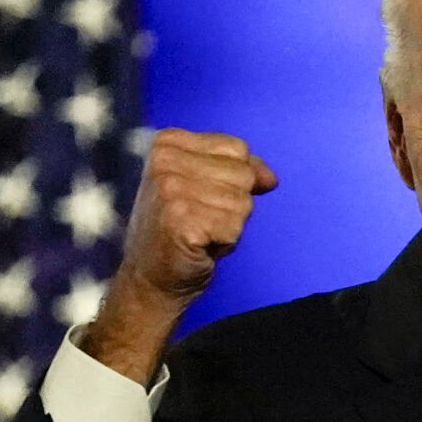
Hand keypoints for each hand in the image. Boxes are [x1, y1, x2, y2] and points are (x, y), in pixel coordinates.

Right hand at [82, 129, 276, 383]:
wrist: (150, 278)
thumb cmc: (181, 230)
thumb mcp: (206, 188)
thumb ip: (240, 171)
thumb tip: (271, 178)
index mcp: (168, 143)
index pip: (237, 148)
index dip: (235, 180)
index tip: (203, 198)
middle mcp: (164, 161)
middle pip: (243, 174)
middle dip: (233, 204)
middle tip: (201, 220)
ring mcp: (169, 190)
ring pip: (243, 202)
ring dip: (229, 225)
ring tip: (200, 233)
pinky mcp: (180, 220)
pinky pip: (235, 227)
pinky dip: (225, 243)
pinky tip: (199, 247)